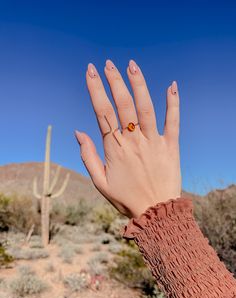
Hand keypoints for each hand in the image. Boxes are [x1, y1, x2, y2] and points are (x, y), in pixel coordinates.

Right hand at [75, 59, 180, 218]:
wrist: (155, 211)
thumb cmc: (125, 198)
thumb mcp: (99, 181)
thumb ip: (88, 156)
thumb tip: (78, 132)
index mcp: (114, 148)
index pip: (102, 111)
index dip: (95, 89)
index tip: (91, 71)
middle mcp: (133, 141)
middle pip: (122, 104)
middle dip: (114, 80)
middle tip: (108, 64)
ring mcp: (153, 142)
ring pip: (145, 108)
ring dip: (138, 85)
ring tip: (131, 66)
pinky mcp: (170, 146)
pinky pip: (172, 121)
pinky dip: (172, 103)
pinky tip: (171, 85)